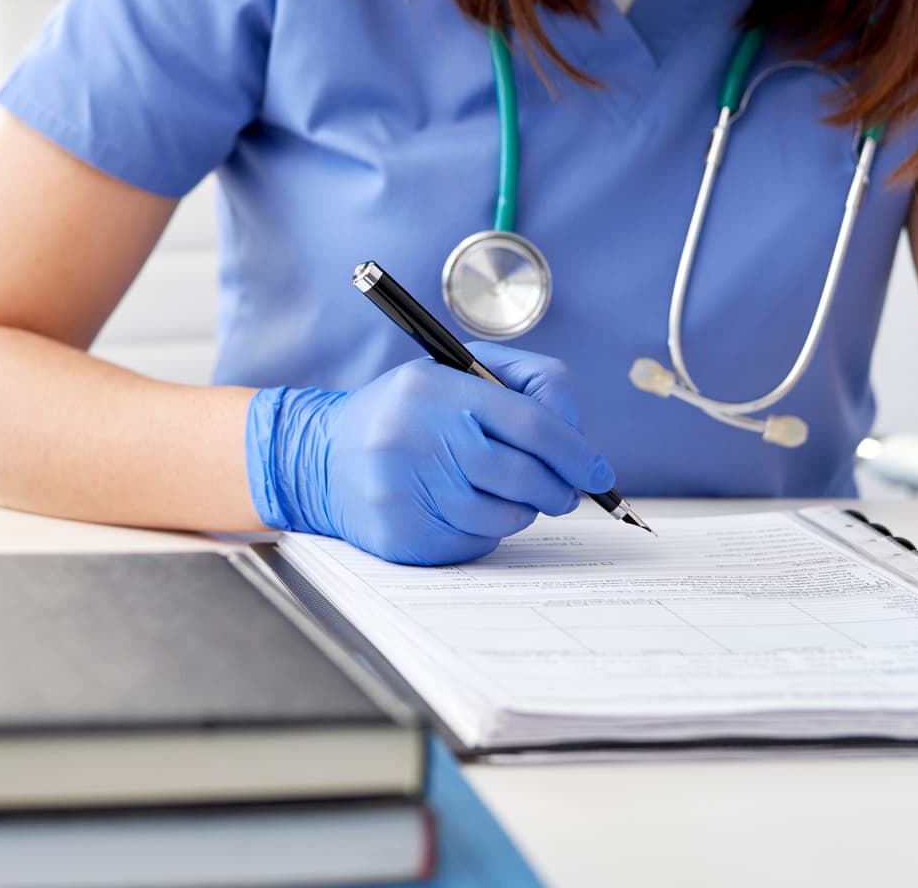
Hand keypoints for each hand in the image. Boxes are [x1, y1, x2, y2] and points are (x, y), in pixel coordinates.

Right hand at [245, 343, 615, 565]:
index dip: (575, 450)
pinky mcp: (405, 536)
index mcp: (434, 391)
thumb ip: (520, 387)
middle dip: (560, 487)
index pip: (530, 424)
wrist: (320, 458)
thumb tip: (579, 442)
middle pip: (526, 475)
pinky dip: (487, 529)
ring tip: (501, 490)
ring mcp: (407, 493)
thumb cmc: (402, 414)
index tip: (597, 470)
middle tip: (565, 489)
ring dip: (522, 509)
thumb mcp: (450, 374)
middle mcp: (417, 439)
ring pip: (506, 515)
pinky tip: (464, 507)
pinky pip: (478, 542)